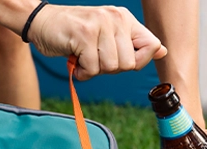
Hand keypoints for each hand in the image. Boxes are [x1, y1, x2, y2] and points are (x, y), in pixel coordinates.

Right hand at [28, 5, 166, 79]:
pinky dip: (82, 72)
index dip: (138, 62)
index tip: (118, 61)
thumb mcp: (108, 38)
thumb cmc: (76, 36)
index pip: (150, 46)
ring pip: (111, 67)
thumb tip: (162, 52)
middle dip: (110, 69)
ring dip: (94, 71)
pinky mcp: (84, 34)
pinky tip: (75, 61)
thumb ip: (133, 45)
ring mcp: (100, 25)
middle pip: (129, 64)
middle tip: (94, 58)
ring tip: (83, 58)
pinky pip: (92, 68)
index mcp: (125, 19)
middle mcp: (116, 18)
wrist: (43, 24)